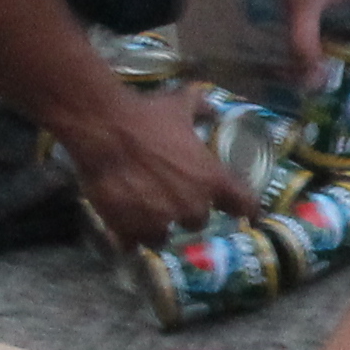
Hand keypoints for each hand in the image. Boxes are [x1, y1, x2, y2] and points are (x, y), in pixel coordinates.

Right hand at [69, 87, 260, 245]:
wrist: (104, 130)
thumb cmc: (146, 116)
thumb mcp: (179, 105)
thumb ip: (200, 107)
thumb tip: (212, 108)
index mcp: (211, 179)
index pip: (244, 204)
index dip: (246, 209)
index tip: (245, 213)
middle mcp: (191, 206)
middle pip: (198, 221)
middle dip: (186, 211)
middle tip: (171, 197)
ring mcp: (160, 222)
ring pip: (165, 236)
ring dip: (158, 228)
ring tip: (144, 215)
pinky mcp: (130, 231)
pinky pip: (135, 244)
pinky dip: (129, 237)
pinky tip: (122, 226)